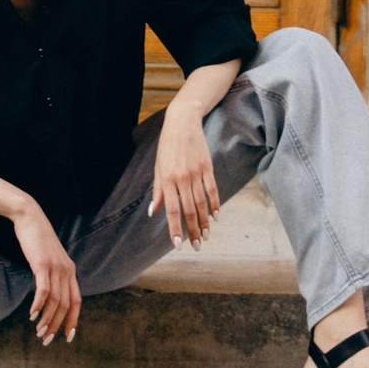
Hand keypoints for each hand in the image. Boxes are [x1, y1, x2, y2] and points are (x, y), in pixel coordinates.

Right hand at [13, 200, 79, 344]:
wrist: (30, 216)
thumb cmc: (37, 239)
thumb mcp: (50, 259)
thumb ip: (54, 275)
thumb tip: (50, 296)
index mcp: (70, 270)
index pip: (76, 301)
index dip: (73, 321)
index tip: (67, 337)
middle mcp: (66, 270)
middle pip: (65, 305)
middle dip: (56, 325)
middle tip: (45, 339)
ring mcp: (55, 266)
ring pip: (55, 301)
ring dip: (46, 319)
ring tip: (38, 331)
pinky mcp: (42, 263)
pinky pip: (43, 289)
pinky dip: (38, 305)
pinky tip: (32, 314)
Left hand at [149, 96, 220, 247]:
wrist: (183, 121)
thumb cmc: (167, 145)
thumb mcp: (158, 166)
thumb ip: (157, 191)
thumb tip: (153, 212)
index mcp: (167, 179)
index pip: (171, 209)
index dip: (175, 228)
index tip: (178, 244)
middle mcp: (182, 178)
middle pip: (189, 210)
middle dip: (193, 231)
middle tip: (197, 246)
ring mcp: (196, 172)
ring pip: (201, 203)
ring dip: (204, 222)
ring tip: (206, 236)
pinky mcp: (207, 166)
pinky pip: (212, 189)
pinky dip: (215, 204)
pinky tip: (215, 216)